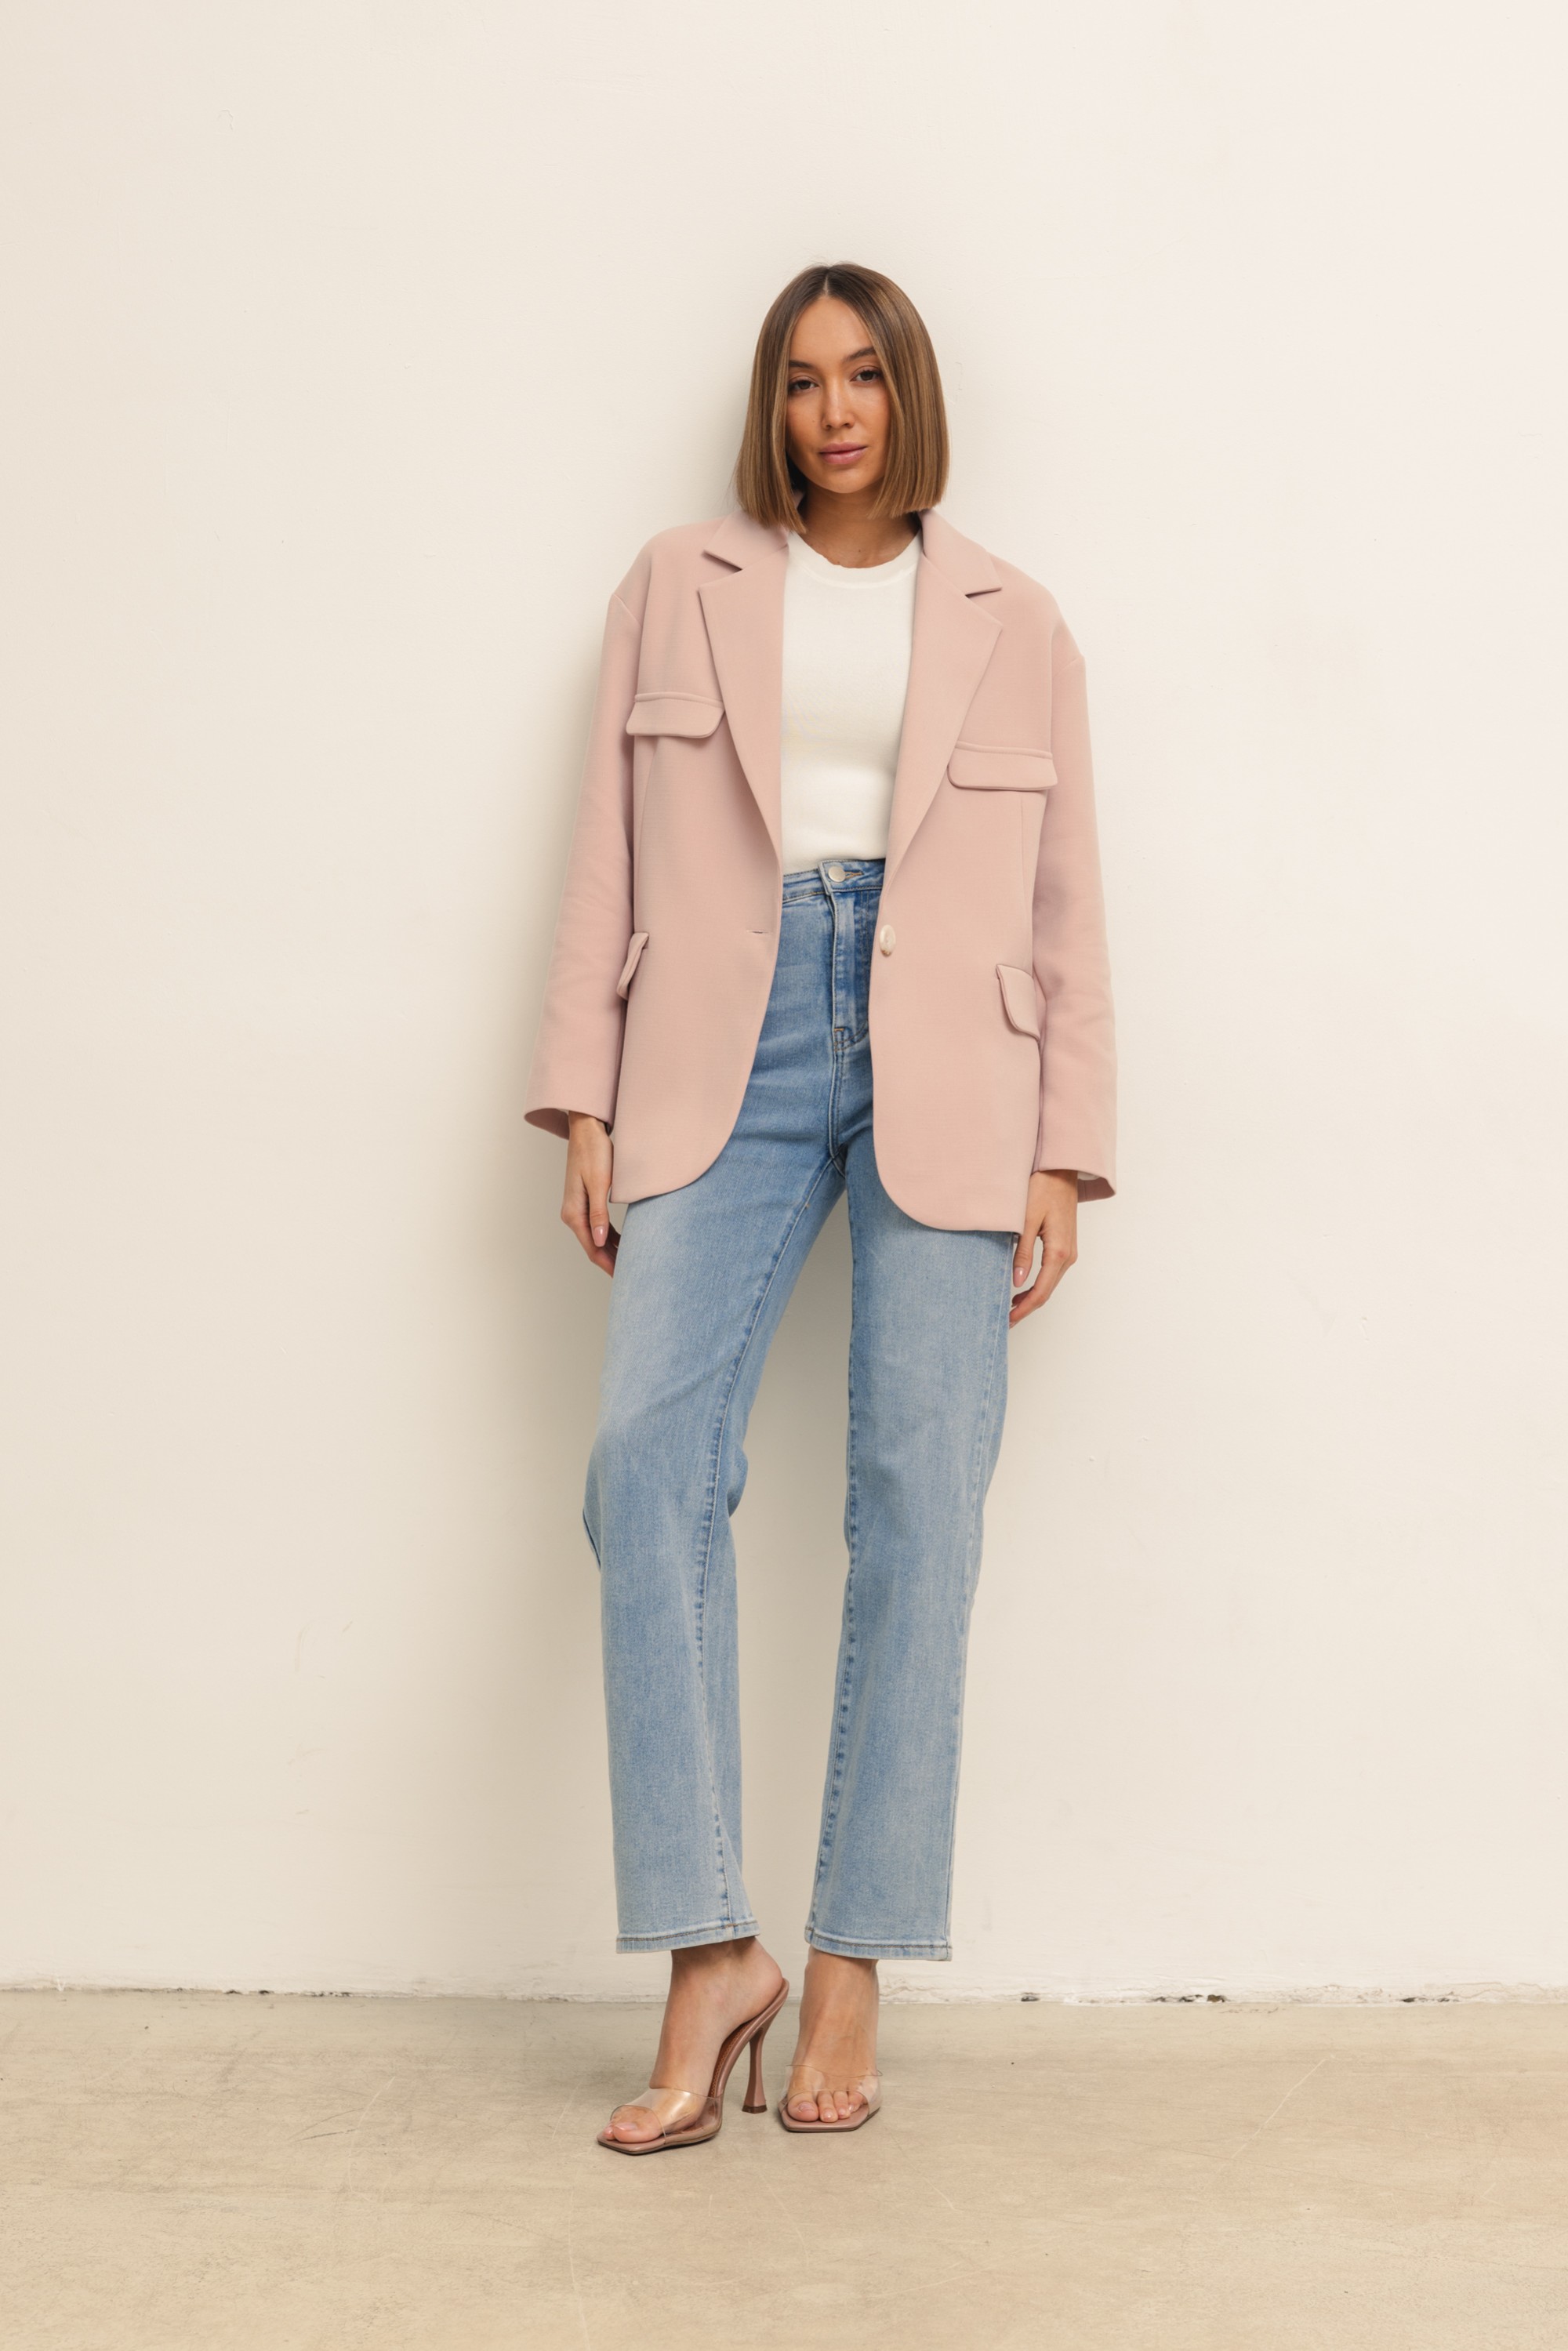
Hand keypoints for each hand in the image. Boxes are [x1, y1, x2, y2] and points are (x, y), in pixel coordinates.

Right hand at [562, 1112, 617, 1274]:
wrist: (587, 1129)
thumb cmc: (593, 1151)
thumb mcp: (598, 1183)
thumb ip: (598, 1214)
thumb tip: (598, 1241)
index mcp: (573, 1212)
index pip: (592, 1248)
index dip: (608, 1265)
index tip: (623, 1279)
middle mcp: (573, 1213)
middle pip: (593, 1246)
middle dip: (610, 1262)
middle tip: (632, 1276)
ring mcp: (578, 1207)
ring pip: (596, 1238)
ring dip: (611, 1251)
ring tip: (630, 1263)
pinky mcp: (586, 1200)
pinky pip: (598, 1226)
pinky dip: (611, 1237)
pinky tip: (624, 1243)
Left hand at [1010, 1170, 1077, 1326]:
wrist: (1060, 1171)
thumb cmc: (1042, 1189)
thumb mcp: (1026, 1220)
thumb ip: (1022, 1252)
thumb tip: (1016, 1282)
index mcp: (1058, 1252)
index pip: (1041, 1291)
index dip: (1024, 1309)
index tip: (1008, 1320)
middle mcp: (1068, 1255)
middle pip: (1047, 1291)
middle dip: (1027, 1308)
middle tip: (1005, 1320)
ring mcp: (1069, 1251)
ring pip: (1050, 1284)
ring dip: (1032, 1297)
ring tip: (1010, 1307)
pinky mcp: (1065, 1246)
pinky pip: (1052, 1273)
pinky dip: (1038, 1285)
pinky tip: (1022, 1288)